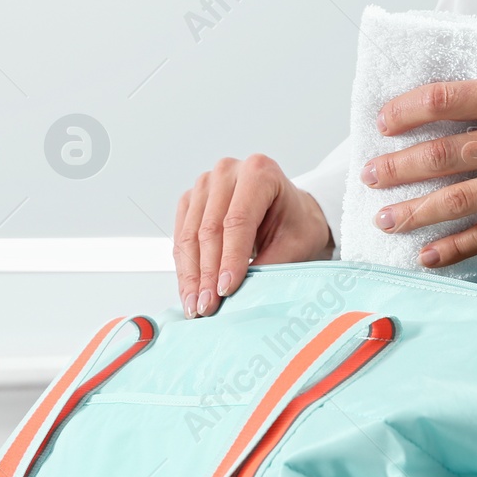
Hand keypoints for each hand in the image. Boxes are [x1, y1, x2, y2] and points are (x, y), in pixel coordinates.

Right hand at [173, 154, 333, 317]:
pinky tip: (190, 291)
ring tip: (195, 305)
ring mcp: (205, 184)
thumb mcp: (295, 245)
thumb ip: (268, 265)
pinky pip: (180, 238)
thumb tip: (237, 294)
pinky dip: (185, 268)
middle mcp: (228, 171)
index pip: (238, 221)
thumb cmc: (296, 224)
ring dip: (191, 275)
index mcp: (260, 172)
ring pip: (190, 235)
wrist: (290, 213)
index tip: (225, 290)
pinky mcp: (190, 200)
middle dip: (207, 273)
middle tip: (207, 306)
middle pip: (209, 229)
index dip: (230, 259)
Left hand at [365, 82, 476, 267]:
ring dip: (417, 211)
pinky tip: (427, 255)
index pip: (453, 97)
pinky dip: (456, 247)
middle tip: (369, 176)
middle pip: (448, 152)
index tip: (382, 122)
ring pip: (463, 198)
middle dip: (401, 167)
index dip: (410, 110)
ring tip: (385, 220)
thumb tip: (439, 122)